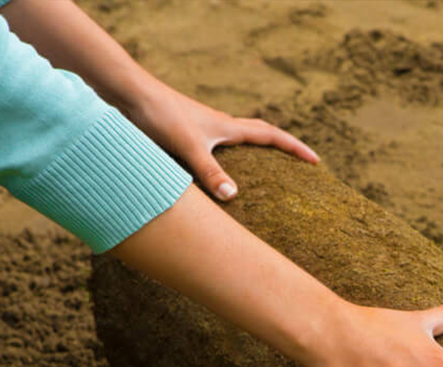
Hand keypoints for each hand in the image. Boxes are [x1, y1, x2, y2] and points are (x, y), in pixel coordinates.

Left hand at [127, 84, 319, 200]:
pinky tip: (214, 180)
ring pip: (235, 144)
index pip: (271, 136)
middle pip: (258, 135)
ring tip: (262, 175)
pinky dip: (222, 164)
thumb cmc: (159, 115)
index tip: (315, 161)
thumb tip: (233, 197)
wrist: (127, 94)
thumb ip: (210, 171)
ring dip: (252, 155)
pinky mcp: (183, 137)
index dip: (294, 148)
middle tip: (297, 164)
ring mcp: (201, 131)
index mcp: (227, 127)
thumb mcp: (188, 146)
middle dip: (280, 150)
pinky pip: (212, 152)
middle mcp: (217, 127)